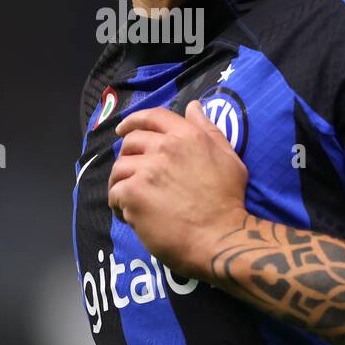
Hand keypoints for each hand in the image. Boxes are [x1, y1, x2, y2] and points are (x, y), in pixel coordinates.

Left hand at [108, 100, 249, 282]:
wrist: (221, 237)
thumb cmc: (228, 201)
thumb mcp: (229, 159)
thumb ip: (209, 131)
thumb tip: (194, 106)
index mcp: (188, 136)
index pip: (153, 117)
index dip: (133, 121)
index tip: (123, 130)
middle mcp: (166, 147)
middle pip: (131, 142)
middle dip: (127, 157)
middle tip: (132, 174)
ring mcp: (148, 170)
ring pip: (119, 168)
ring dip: (121, 182)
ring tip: (129, 199)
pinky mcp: (134, 193)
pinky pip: (115, 192)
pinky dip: (118, 204)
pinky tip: (129, 215)